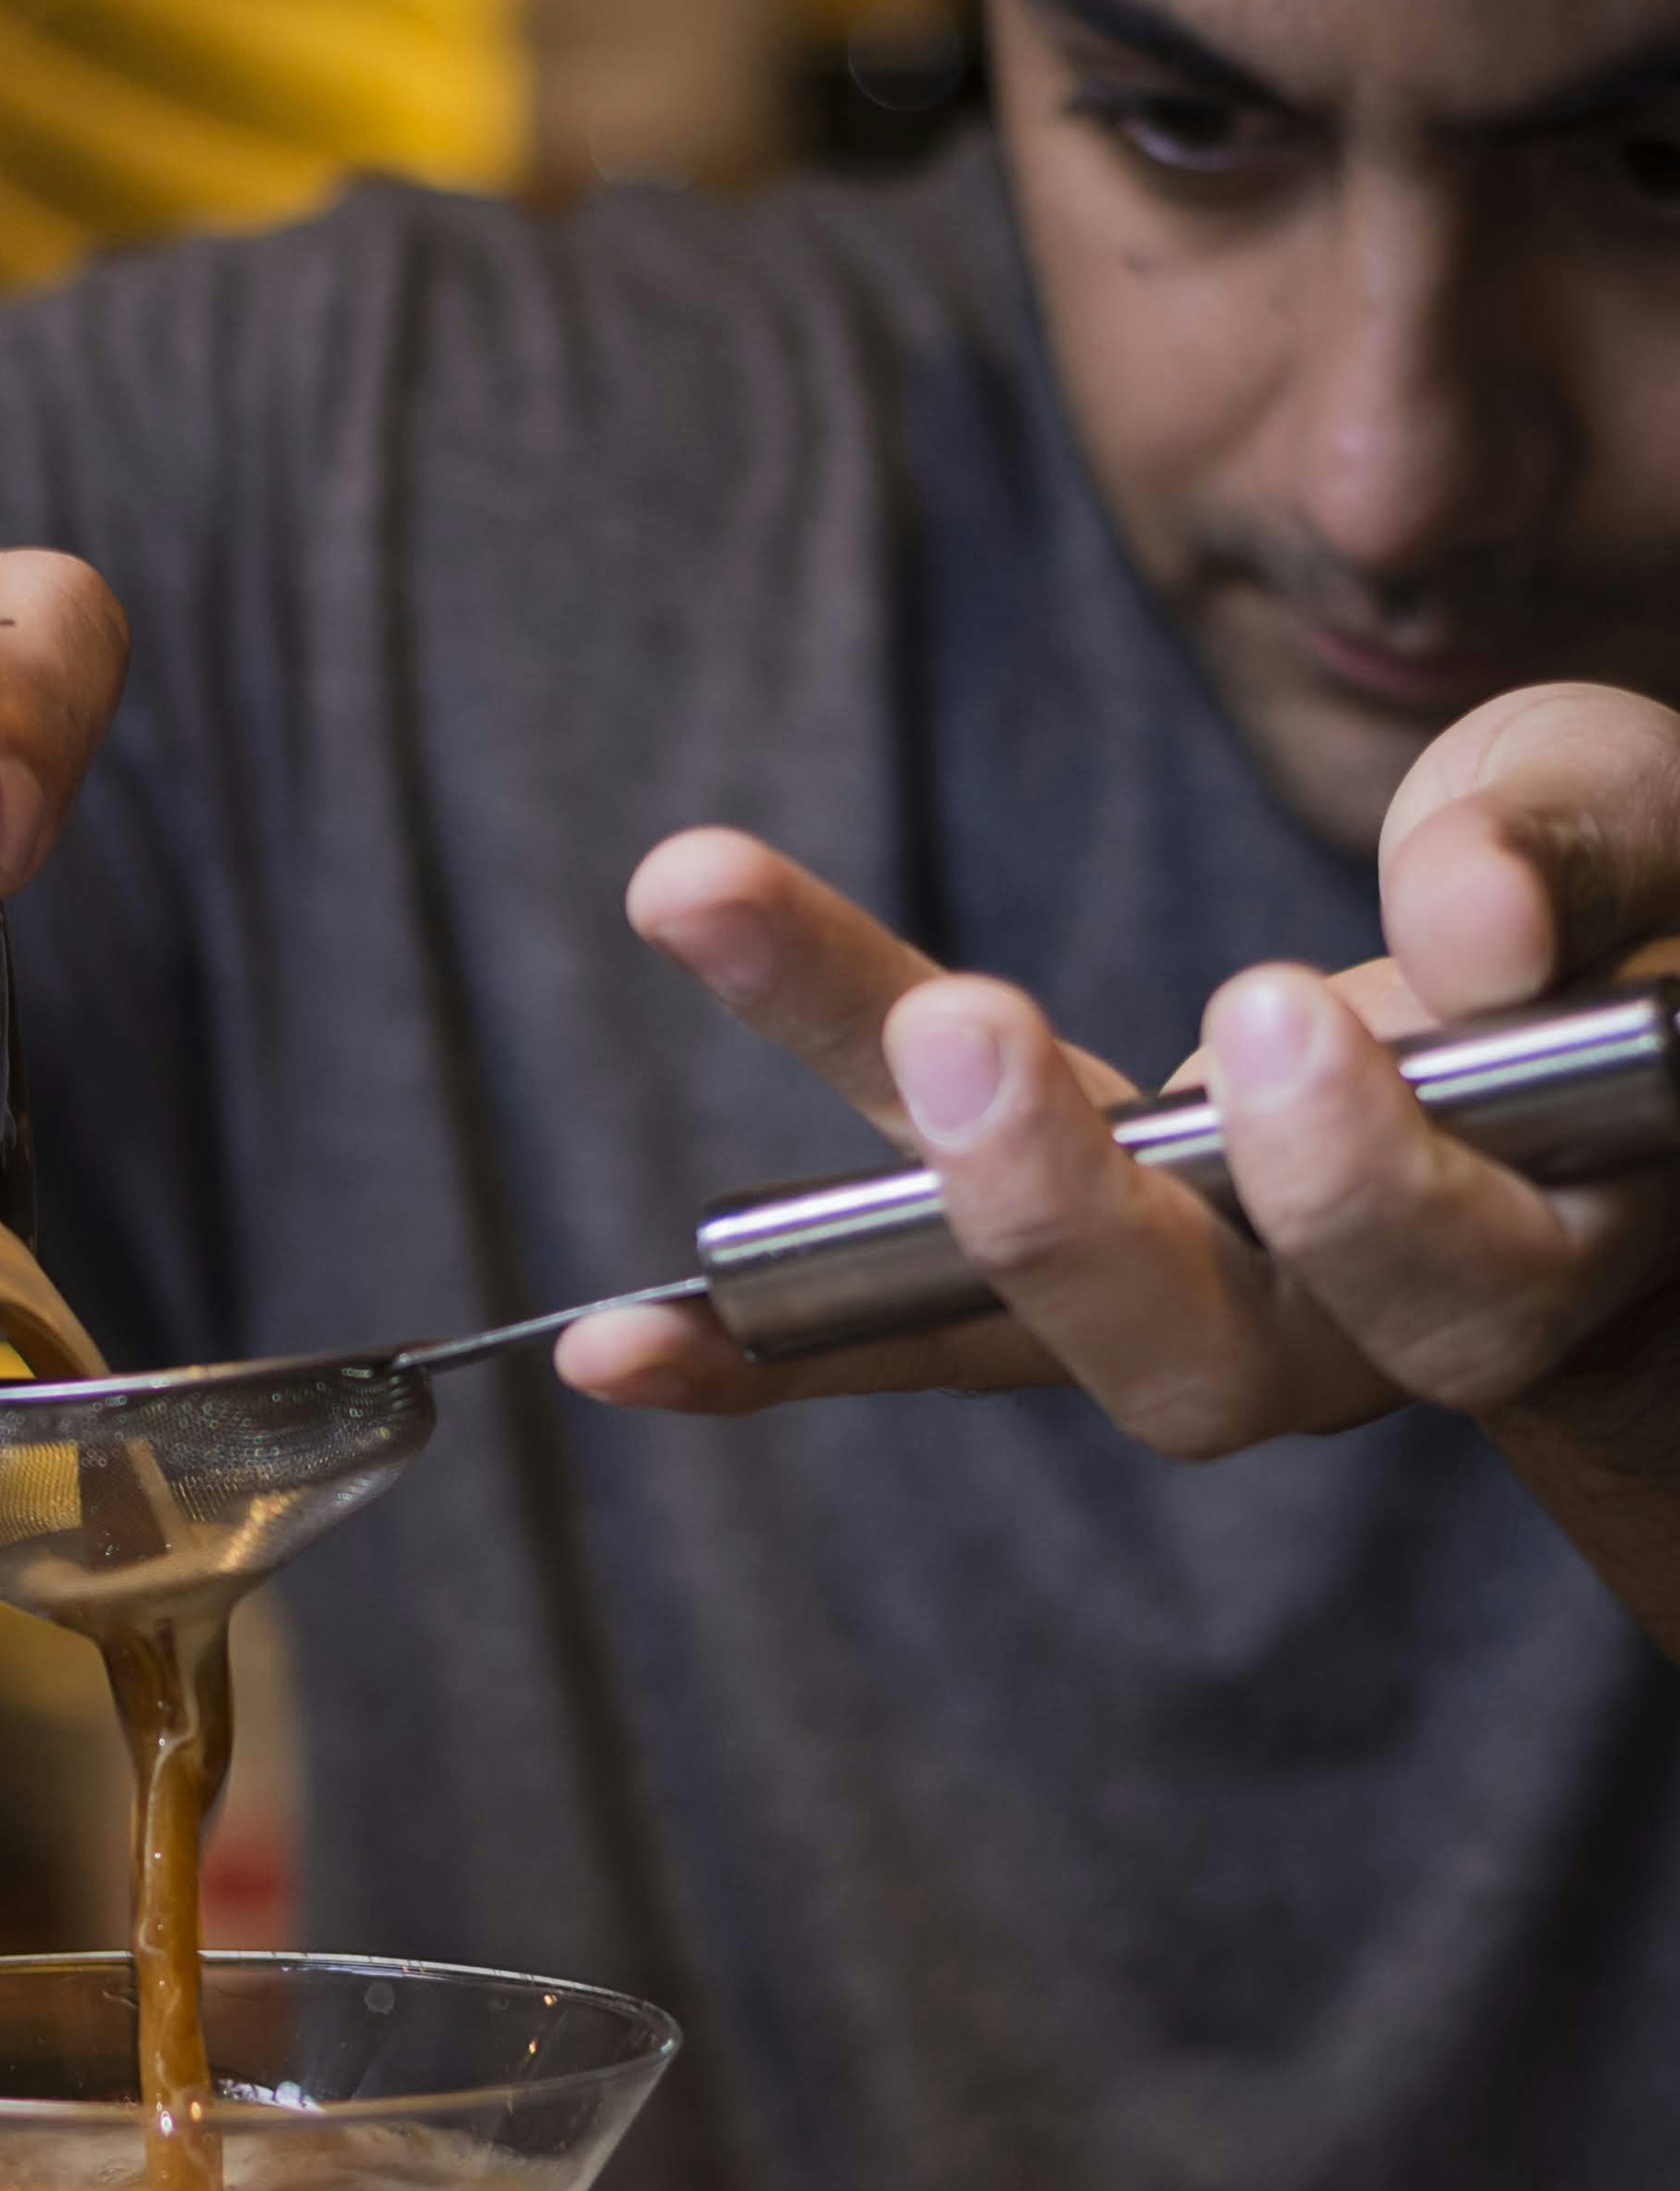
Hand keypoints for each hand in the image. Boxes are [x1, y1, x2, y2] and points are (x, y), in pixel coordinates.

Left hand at [558, 684, 1679, 1465]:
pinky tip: (614, 1351)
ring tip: (712, 918)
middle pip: (1198, 1356)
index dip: (1350, 1174)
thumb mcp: (1640, 833)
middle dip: (1063, 1211)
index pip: (1447, 1269)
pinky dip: (766, 1349)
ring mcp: (1186, 1302)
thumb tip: (1464, 927)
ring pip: (1022, 1331)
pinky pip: (906, 1335)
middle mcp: (1344, 1325)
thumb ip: (1573, 859)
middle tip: (971, 1029)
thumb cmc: (1631, 916)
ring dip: (870, 1194)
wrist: (1602, 992)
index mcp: (1531, 1241)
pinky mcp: (1053, 1264)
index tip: (1274, 1017)